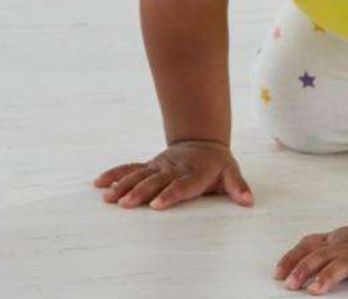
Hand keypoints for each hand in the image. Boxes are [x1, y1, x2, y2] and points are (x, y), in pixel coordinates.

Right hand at [93, 140, 252, 209]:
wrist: (202, 142)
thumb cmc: (217, 164)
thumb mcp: (231, 173)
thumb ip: (238, 187)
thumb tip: (248, 201)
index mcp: (193, 174)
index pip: (181, 186)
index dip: (169, 195)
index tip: (156, 204)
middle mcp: (173, 169)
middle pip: (154, 181)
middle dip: (139, 192)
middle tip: (125, 204)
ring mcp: (158, 167)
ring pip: (138, 175)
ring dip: (122, 185)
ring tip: (108, 197)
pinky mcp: (149, 166)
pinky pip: (129, 169)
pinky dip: (114, 174)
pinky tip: (98, 183)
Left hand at [275, 220, 347, 296]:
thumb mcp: (334, 242)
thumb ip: (315, 250)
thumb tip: (287, 268)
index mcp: (332, 243)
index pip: (306, 248)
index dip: (290, 259)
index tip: (278, 274)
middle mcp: (345, 248)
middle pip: (320, 257)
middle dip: (303, 270)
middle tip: (291, 285)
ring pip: (345, 264)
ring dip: (329, 276)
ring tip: (317, 289)